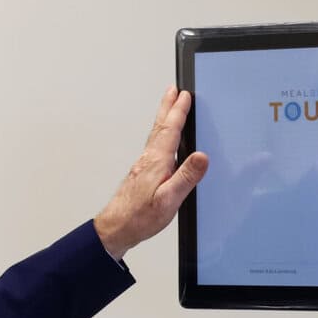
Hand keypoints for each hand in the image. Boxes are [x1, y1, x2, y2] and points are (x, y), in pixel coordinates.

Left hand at [94, 86, 209, 261]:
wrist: (116, 228)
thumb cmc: (140, 217)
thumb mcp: (169, 200)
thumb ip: (186, 177)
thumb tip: (201, 156)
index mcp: (157, 162)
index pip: (170, 130)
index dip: (178, 111)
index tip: (184, 95)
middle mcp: (149, 159)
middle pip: (160, 126)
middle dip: (168, 106)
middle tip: (173, 89)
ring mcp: (144, 165)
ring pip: (156, 134)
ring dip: (164, 117)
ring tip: (169, 106)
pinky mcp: (142, 173)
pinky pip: (154, 145)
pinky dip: (161, 133)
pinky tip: (162, 139)